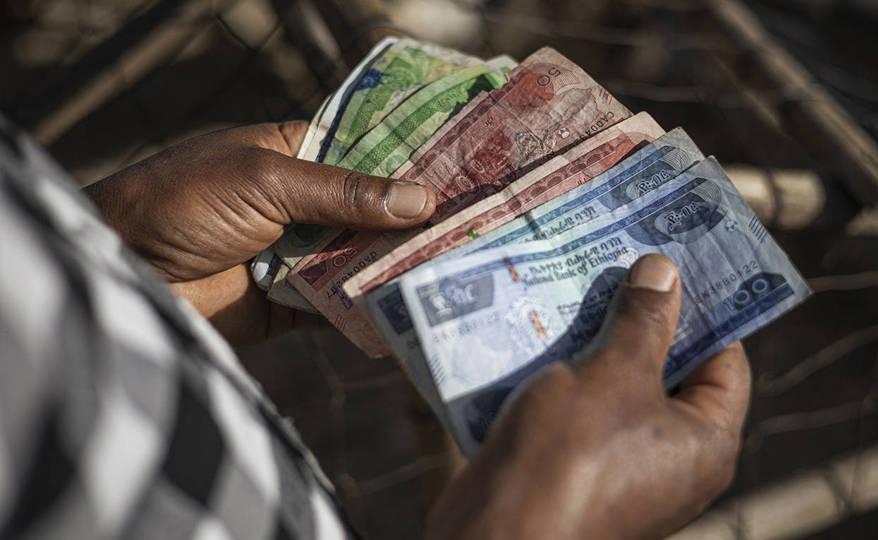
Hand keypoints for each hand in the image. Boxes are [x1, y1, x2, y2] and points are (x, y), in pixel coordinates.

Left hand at [85, 122, 435, 343]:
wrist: (123, 275)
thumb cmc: (182, 203)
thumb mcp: (265, 181)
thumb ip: (343, 193)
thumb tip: (421, 201)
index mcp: (297, 153)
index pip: (369, 153)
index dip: (415, 162)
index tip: (470, 170)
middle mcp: (305, 203)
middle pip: (375, 211)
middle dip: (419, 221)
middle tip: (480, 227)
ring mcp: (301, 254)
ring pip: (365, 260)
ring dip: (403, 267)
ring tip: (464, 270)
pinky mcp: (293, 305)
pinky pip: (343, 309)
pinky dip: (373, 313)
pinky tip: (416, 314)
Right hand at [426, 255, 750, 539]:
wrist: (497, 533)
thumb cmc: (572, 454)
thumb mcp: (615, 374)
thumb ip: (645, 320)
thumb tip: (665, 270)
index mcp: (706, 443)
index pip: (725, 361)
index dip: (703, 309)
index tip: (675, 261)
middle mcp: (671, 460)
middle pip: (667, 372)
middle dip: (639, 318)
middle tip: (617, 263)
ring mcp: (620, 468)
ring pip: (616, 388)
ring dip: (594, 342)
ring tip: (572, 285)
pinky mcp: (572, 470)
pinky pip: (579, 410)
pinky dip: (564, 374)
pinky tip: (539, 332)